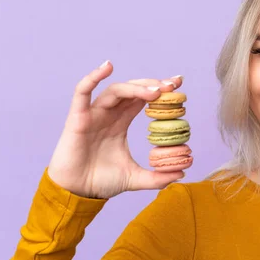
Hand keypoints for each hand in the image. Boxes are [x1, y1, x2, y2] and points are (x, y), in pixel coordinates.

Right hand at [47, 60, 186, 198]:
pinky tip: (107, 67)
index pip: (143, 99)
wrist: (76, 193)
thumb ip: (158, 177)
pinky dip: (93, 77)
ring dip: (136, 87)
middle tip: (173, 85)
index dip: (159, 90)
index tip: (179, 85)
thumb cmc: (100, 181)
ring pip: (115, 90)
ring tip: (156, 91)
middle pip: (133, 90)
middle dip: (153, 85)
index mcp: (121, 122)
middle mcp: (108, 114)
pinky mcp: (77, 118)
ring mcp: (93, 114)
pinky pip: (82, 92)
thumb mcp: (135, 178)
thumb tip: (182, 172)